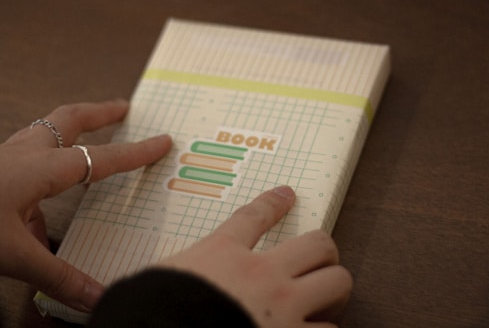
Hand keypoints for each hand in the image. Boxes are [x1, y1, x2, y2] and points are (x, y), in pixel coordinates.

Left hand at [0, 99, 171, 311]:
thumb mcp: (12, 256)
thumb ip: (58, 277)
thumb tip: (98, 298)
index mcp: (39, 169)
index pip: (102, 158)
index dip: (137, 152)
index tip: (163, 141)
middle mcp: (24, 154)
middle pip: (71, 119)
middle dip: (102, 111)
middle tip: (125, 107)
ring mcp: (6, 155)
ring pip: (47, 128)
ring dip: (74, 125)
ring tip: (92, 130)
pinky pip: (28, 151)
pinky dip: (48, 154)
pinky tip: (46, 183)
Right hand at [156, 185, 352, 327]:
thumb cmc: (153, 309)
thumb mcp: (155, 281)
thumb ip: (169, 273)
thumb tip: (136, 281)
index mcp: (223, 254)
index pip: (254, 216)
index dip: (274, 203)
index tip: (286, 195)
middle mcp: (261, 274)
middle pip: (317, 243)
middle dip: (324, 251)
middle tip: (319, 263)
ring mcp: (284, 305)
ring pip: (336, 282)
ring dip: (333, 293)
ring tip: (326, 302)